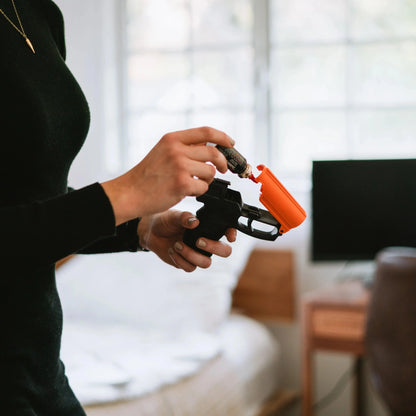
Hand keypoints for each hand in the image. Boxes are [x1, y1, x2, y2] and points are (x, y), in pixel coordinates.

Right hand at [101, 127, 233, 224]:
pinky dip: (200, 191)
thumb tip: (209, 146)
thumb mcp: (162, 151)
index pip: (206, 132)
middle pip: (213, 153)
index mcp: (172, 139)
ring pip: (210, 171)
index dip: (223, 137)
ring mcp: (180, 166)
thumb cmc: (146, 175)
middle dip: (223, 162)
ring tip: (194, 183)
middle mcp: (176, 150)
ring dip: (207, 180)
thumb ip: (184, 147)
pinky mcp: (182, 184)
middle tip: (224, 169)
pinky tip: (188, 192)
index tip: (231, 143)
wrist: (130, 193)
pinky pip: (204, 187)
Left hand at [138, 210, 236, 271]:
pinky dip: (180, 260)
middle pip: (224, 251)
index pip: (227, 231)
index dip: (232, 234)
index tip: (229, 236)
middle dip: (214, 248)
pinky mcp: (187, 263)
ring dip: (191, 255)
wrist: (151, 232)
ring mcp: (197, 254)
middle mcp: (206, 242)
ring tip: (177, 245)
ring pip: (206, 263)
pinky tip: (172, 250)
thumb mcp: (174, 216)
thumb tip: (195, 222)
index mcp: (208, 228)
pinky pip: (190, 268)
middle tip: (198, 241)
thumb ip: (185, 217)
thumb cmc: (166, 221)